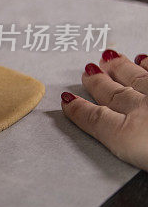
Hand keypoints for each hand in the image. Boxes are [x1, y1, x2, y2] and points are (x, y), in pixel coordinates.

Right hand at [61, 50, 147, 169]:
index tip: (66, 101)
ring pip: (139, 78)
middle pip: (116, 94)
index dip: (79, 110)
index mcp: (130, 134)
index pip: (97, 119)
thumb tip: (81, 111)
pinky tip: (147, 58)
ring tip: (112, 57)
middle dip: (100, 83)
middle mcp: (144, 109)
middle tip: (89, 70)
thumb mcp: (133, 149)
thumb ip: (111, 131)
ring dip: (124, 68)